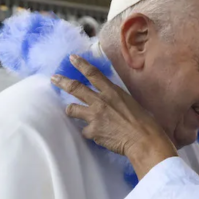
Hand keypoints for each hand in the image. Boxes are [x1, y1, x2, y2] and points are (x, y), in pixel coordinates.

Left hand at [56, 55, 176, 178]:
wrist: (144, 140)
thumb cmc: (144, 122)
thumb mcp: (130, 103)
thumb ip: (115, 99)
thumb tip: (109, 100)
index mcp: (112, 92)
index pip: (93, 74)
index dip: (81, 64)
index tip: (72, 58)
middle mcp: (100, 101)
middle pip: (76, 88)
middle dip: (62, 82)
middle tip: (54, 78)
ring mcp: (94, 116)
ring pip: (72, 109)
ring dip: (71, 111)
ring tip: (71, 112)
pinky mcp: (92, 131)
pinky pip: (84, 130)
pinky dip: (89, 132)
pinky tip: (97, 135)